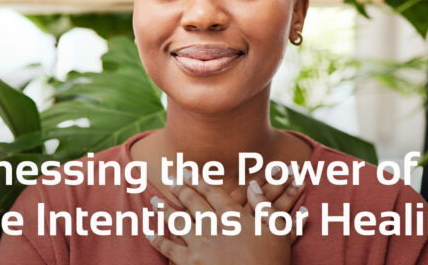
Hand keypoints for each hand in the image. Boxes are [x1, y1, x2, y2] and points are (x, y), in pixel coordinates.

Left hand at [148, 173, 307, 264]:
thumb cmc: (271, 261)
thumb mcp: (277, 230)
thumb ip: (265, 206)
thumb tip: (253, 184)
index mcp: (232, 214)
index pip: (211, 190)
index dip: (197, 179)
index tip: (186, 171)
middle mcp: (212, 224)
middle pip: (191, 200)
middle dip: (180, 188)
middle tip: (171, 179)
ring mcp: (199, 242)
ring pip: (176, 219)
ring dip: (164, 208)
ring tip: (154, 200)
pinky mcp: (189, 261)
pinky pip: (168, 247)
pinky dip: (157, 239)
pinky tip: (149, 232)